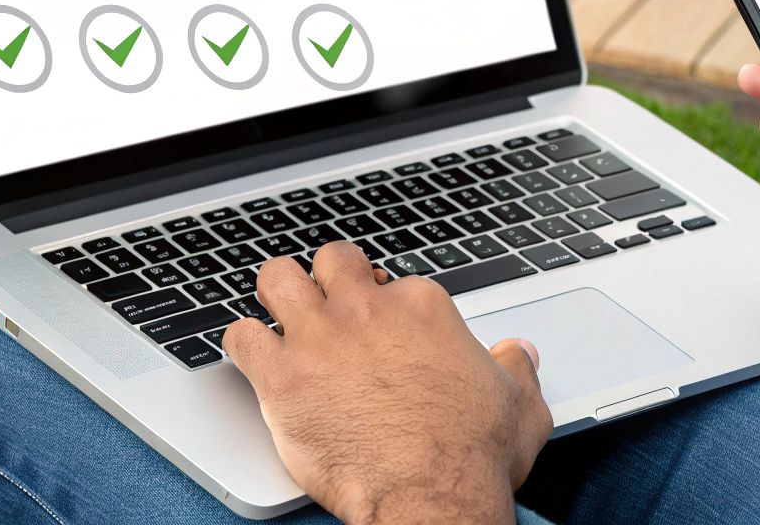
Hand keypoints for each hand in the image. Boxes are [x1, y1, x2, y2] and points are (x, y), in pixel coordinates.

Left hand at [223, 242, 549, 524]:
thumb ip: (517, 369)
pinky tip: (252, 360)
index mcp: (422, 307)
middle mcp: (368, 310)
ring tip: (279, 315)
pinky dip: (242, 346)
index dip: (383, 305)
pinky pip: (240, 337)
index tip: (384, 331)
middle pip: (332, 261)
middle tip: (327, 306)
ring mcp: (321, 339)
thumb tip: (519, 352)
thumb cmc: (472, 456)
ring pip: (277, 278)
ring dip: (275, 294)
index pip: (391, 282)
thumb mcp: (520, 406)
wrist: (431, 497)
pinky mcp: (282, 377)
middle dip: (326, 279)